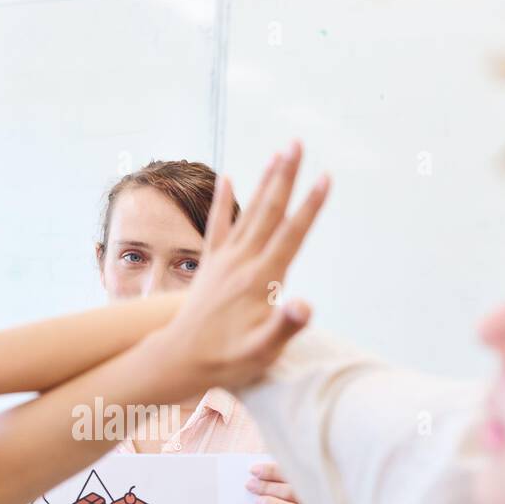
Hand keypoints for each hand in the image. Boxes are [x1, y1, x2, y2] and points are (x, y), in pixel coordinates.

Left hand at [159, 140, 329, 390]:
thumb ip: (284, 327)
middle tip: (298, 143)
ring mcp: (224, 261)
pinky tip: (226, 177)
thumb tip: (305, 308)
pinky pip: (217, 226)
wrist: (179, 360)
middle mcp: (241, 262)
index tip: (325, 177)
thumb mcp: (261, 351)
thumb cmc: (225, 360)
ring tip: (278, 153)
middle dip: (286, 176)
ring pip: (248, 212)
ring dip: (265, 181)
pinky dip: (223, 202)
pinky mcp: (210, 265)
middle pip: (269, 212)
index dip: (310, 206)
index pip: (291, 235)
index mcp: (260, 279)